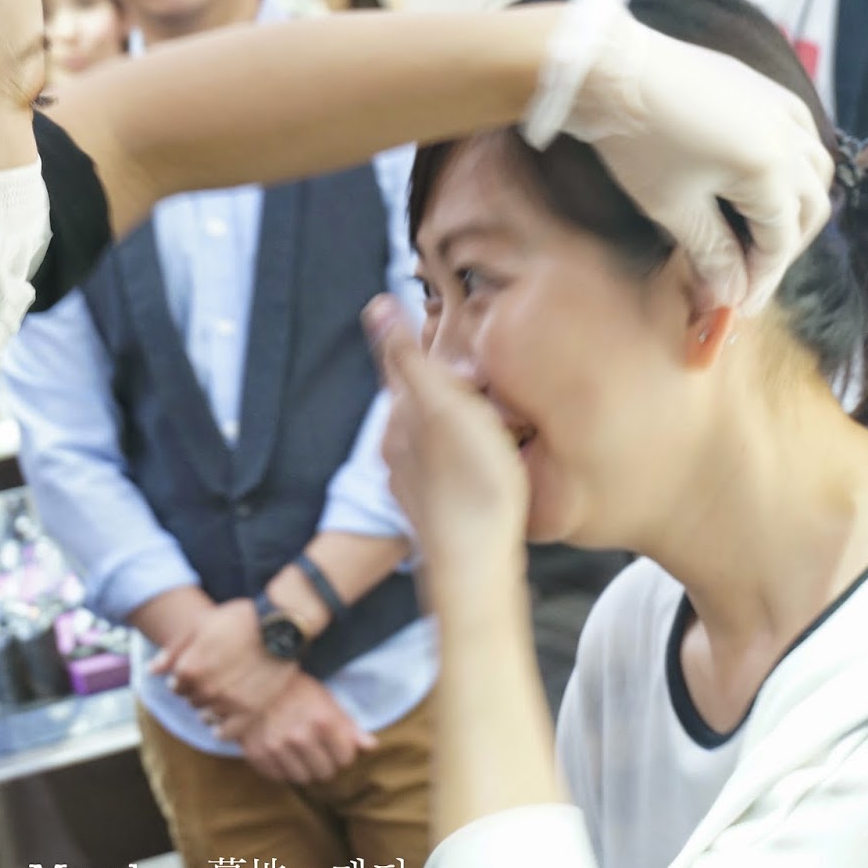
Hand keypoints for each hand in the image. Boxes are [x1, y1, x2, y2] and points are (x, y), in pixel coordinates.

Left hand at [150, 599, 296, 719]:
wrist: (281, 624)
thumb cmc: (240, 619)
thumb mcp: (202, 625)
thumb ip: (174, 650)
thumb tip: (153, 671)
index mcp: (189, 669)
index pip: (176, 685)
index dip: (184, 677)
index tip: (198, 669)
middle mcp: (206, 690)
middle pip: (191, 700)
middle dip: (197, 691)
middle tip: (213, 679)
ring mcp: (228, 703)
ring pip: (207, 716)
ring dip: (210, 708)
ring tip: (223, 694)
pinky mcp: (250, 712)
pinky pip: (227, 732)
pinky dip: (222, 729)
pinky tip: (226, 719)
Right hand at [219, 672, 377, 783]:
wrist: (254, 682)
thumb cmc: (296, 690)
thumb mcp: (326, 700)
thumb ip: (348, 726)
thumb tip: (371, 746)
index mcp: (323, 722)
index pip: (345, 759)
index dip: (342, 752)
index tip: (335, 745)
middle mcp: (300, 737)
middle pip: (325, 773)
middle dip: (324, 763)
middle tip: (316, 749)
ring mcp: (277, 747)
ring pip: (302, 778)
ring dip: (303, 768)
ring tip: (298, 751)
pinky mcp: (258, 755)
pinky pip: (279, 777)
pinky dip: (282, 769)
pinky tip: (282, 753)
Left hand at [363, 295, 527, 574]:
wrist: (475, 562)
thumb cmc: (470, 480)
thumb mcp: (442, 404)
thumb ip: (407, 357)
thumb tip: (374, 305)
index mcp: (400, 416)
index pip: (404, 364)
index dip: (428, 348)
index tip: (458, 345)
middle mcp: (397, 447)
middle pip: (421, 401)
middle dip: (448, 387)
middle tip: (487, 383)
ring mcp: (413, 481)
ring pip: (433, 436)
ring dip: (457, 423)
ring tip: (493, 421)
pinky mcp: (432, 508)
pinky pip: (447, 468)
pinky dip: (463, 456)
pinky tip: (483, 463)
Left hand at [566, 0, 833, 312]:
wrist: (612, 70)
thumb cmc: (638, 141)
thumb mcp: (674, 208)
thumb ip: (711, 254)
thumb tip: (729, 295)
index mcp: (770, 170)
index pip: (781, 240)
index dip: (762, 279)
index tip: (741, 306)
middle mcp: (790, 136)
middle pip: (809, 209)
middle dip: (784, 248)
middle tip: (749, 275)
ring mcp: (782, 106)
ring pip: (815, 170)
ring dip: (796, 209)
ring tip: (760, 235)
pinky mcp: (766, 88)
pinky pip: (802, 135)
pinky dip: (795, 167)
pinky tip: (768, 182)